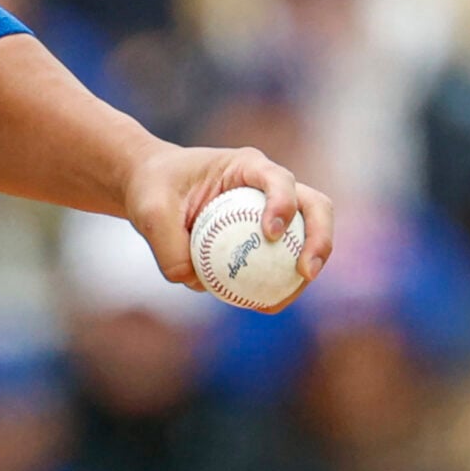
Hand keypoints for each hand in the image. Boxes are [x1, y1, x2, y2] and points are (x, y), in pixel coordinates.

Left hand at [121, 143, 333, 311]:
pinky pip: (282, 260)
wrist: (151, 188)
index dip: (284, 204)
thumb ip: (168, 245)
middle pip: (315, 207)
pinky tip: (265, 305)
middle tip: (306, 271)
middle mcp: (269, 185)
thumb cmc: (152, 189)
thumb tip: (196, 281)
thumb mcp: (149, 212)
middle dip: (320, 238)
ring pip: (308, 237)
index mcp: (246, 166)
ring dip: (306, 268)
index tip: (269, 234)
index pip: (279, 179)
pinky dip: (279, 282)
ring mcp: (274, 211)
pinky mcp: (267, 236)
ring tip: (282, 299)